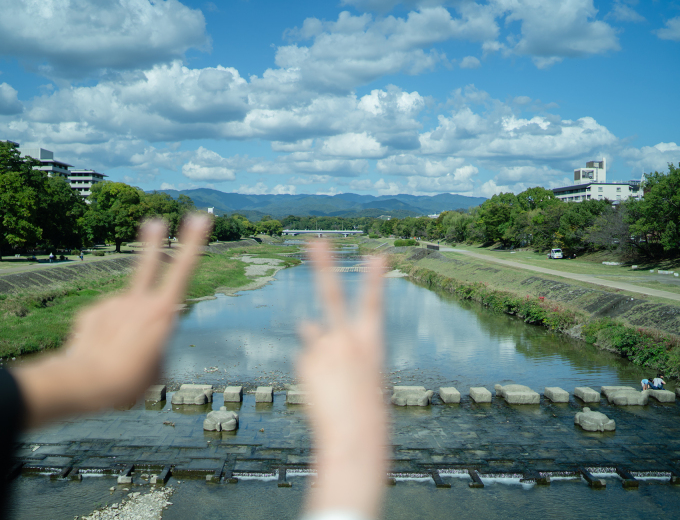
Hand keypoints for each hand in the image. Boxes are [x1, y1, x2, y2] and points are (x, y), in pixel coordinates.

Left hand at [13, 216, 209, 426]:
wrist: (86, 381)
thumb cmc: (129, 380)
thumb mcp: (157, 368)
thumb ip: (156, 346)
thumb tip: (142, 338)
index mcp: (163, 311)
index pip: (184, 269)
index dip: (194, 241)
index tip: (200, 218)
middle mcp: (139, 301)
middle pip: (149, 264)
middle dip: (153, 242)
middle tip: (155, 221)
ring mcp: (114, 303)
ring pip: (125, 311)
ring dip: (124, 328)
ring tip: (117, 357)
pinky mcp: (93, 311)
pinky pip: (105, 320)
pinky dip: (105, 334)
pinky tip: (100, 352)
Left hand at [299, 241, 387, 519]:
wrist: (354, 438)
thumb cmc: (366, 411)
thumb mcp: (362, 374)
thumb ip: (338, 345)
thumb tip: (304, 323)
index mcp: (373, 343)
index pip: (374, 303)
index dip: (374, 277)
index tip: (375, 254)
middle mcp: (347, 339)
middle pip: (332, 295)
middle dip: (323, 266)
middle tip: (315, 240)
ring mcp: (324, 349)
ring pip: (312, 334)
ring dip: (317, 347)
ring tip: (330, 378)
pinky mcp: (305, 361)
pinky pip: (305, 359)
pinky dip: (310, 371)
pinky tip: (320, 390)